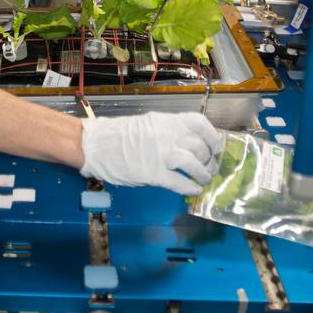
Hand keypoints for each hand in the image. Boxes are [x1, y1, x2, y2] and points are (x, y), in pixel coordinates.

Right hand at [80, 112, 222, 195]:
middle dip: (209, 159)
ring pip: (194, 164)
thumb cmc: (118, 134)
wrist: (96, 144)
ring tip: (205, 180)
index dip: (212, 136)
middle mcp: (167, 135)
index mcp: (166, 121)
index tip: (216, 146)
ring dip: (203, 174)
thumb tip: (186, 144)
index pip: (199, 124)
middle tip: (210, 167)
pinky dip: (190, 187)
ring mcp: (161, 155)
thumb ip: (167, 131)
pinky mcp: (154, 174)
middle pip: (199, 147)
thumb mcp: (147, 124)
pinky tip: (194, 191)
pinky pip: (179, 182)